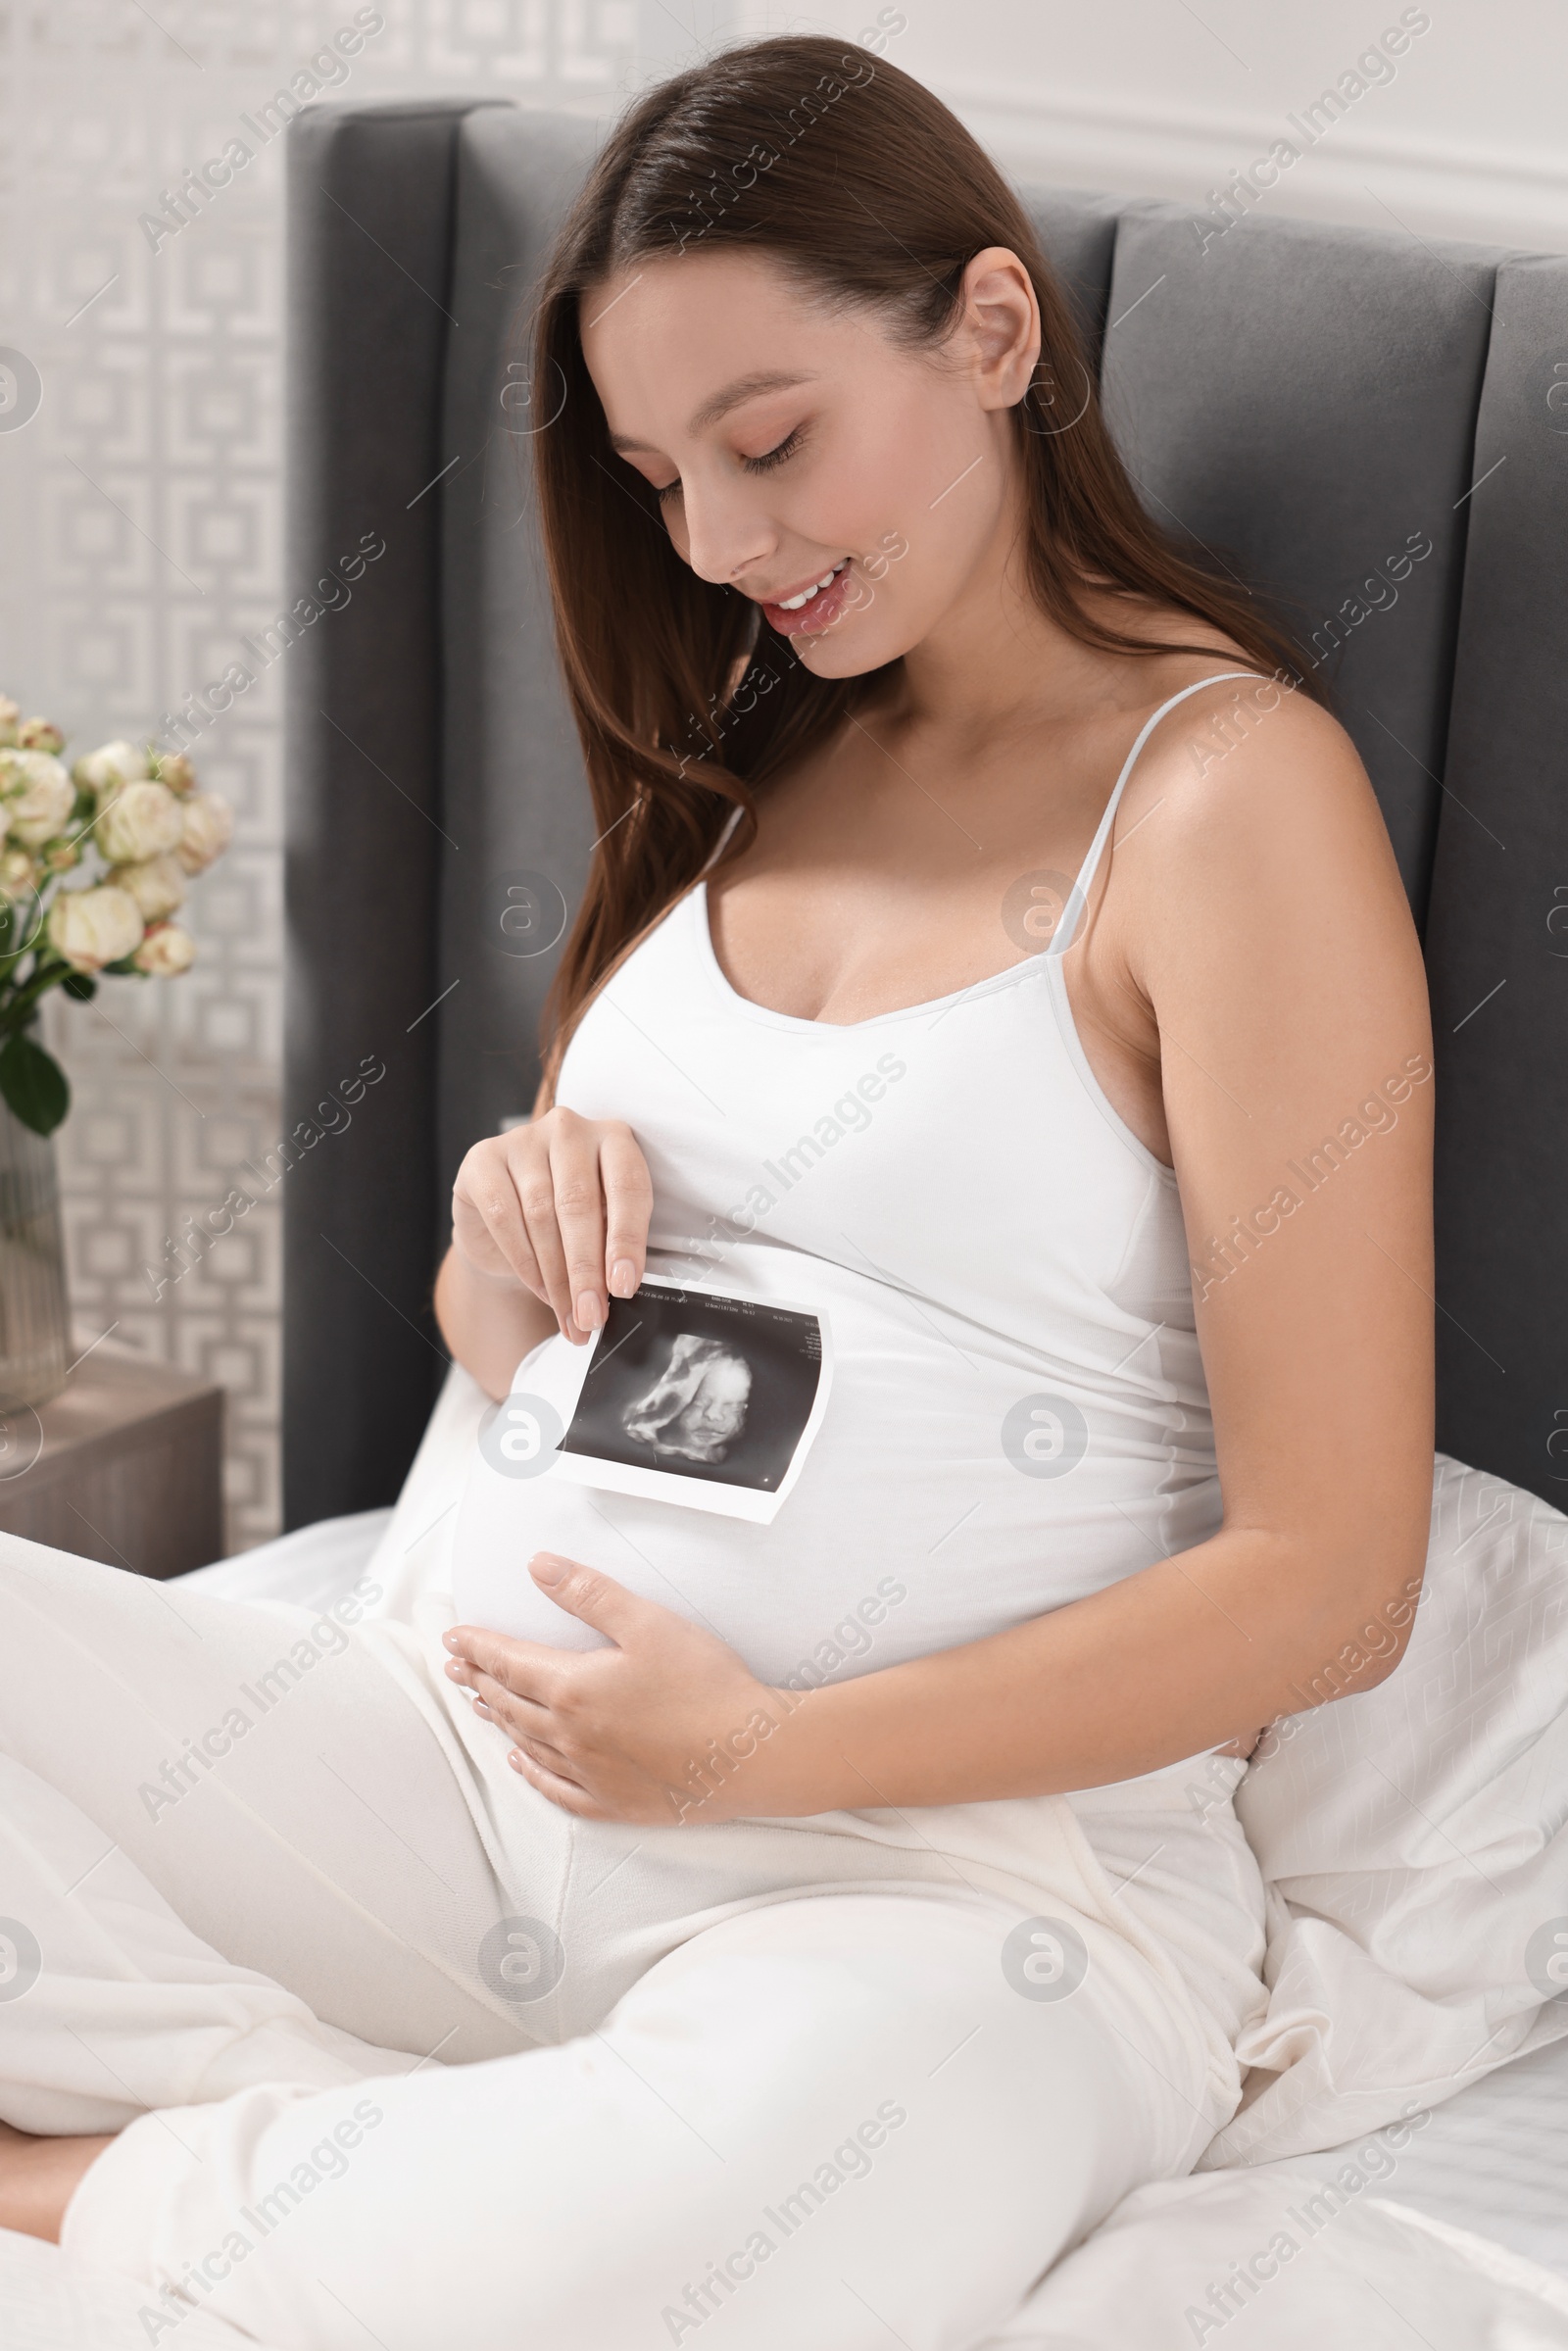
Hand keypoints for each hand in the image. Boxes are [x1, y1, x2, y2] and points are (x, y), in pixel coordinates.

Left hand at [442, 1556, 797, 1823]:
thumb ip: (589, 1593)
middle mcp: (570, 1735)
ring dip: (498, 1719)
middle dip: (479, 1680)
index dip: (479, 1647)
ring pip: (526, 1743)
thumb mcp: (647, 1622)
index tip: (456, 1639)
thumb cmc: (707, 1687)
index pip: (509, 1662)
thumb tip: (540, 1567)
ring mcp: (589, 1773)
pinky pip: (555, 1788)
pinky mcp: (612, 1802)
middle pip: (510, 1703)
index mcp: (573, 1689)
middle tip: (457, 1668)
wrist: (751, 1754)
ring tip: (480, 1705)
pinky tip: (520, 1763)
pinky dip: (530, 1772)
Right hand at [450, 1108, 652, 1344]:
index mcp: (613, 1138)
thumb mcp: (600, 1227)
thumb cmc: (566, 1223)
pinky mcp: (483, 1159)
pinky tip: (539, 1290)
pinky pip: (504, 1216)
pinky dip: (523, 1261)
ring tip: (569, 1315)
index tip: (624, 1287)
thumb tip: (619, 1290)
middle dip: (586, 1270)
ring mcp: (523, 1139)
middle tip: (591, 1314)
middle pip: (579, 1203)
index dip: (627, 1240)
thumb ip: (612, 1246)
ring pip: (541, 1215)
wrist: (504, 1223)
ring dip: (556, 1276)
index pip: (627, 1187)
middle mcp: (568, 1130)